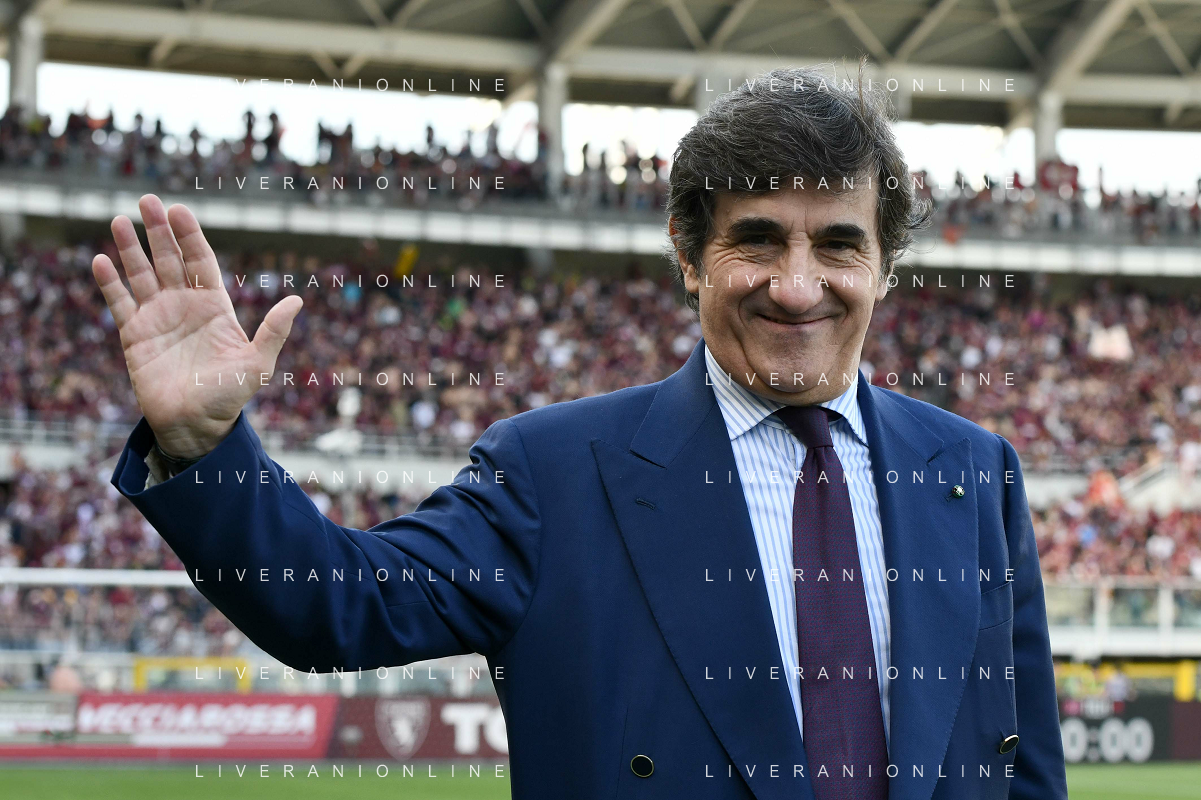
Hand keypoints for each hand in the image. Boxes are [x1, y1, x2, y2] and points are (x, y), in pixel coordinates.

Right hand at [92, 194, 302, 458]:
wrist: (195, 426)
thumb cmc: (229, 396)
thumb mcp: (257, 363)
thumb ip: (274, 331)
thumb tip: (297, 300)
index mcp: (214, 307)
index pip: (201, 262)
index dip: (190, 236)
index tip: (180, 211)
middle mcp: (184, 306)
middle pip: (169, 259)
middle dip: (160, 230)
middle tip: (148, 200)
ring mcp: (158, 318)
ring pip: (142, 274)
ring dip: (131, 248)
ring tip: (121, 219)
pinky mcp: (134, 336)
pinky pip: (120, 303)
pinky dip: (110, 283)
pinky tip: (101, 260)